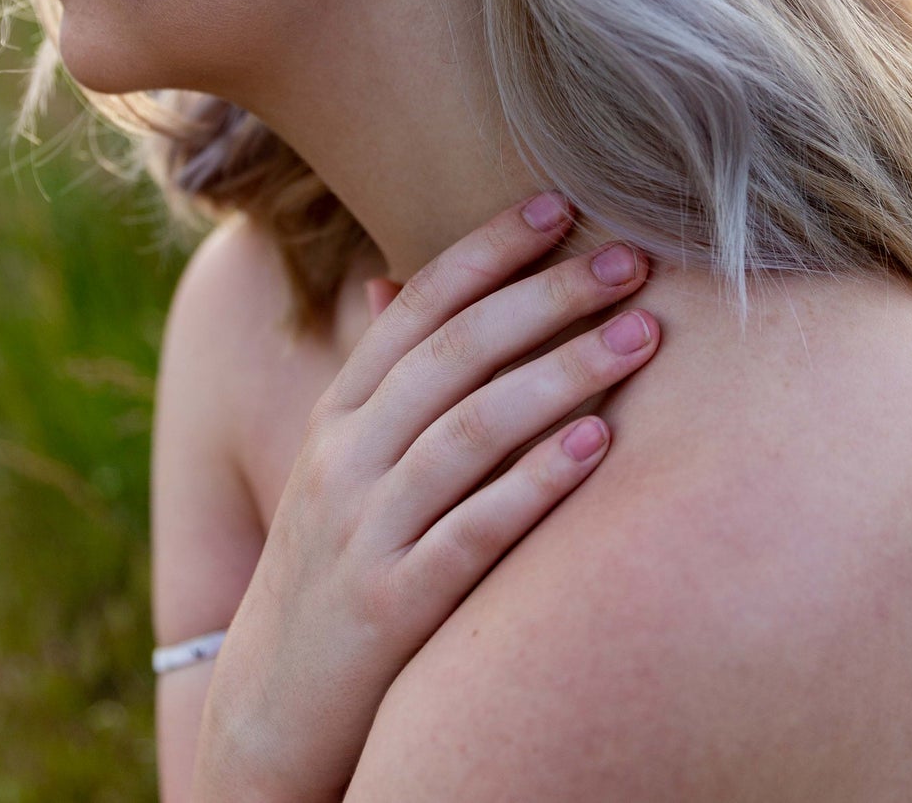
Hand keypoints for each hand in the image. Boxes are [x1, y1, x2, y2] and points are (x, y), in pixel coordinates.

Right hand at [190, 193, 659, 802]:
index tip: (558, 206)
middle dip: (546, 297)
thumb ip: (375, 378)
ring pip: (469, 431)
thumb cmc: (332, 562)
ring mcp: (364, 531)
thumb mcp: (335, 462)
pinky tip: (595, 444)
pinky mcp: (392, 607)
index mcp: (339, 411)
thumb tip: (396, 279)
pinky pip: (471, 532)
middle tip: (630, 262)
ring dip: (561, 375)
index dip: (487, 251)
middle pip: (454, 354)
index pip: (418, 306)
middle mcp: (345, 457)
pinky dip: (533, 484)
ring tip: (639, 336)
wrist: (273, 706)